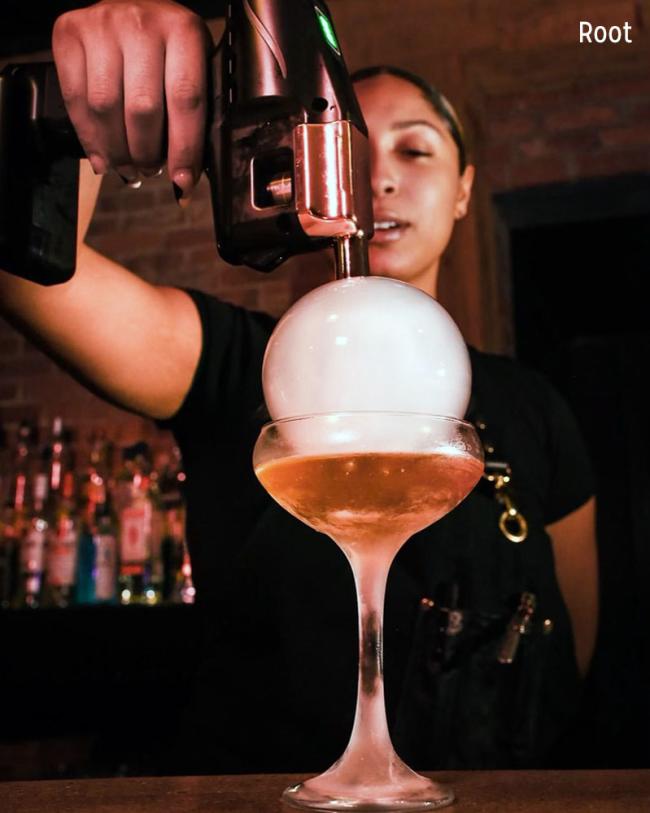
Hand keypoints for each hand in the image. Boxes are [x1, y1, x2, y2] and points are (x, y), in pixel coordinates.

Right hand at [52, 0, 212, 201]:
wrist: (131, 5)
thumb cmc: (167, 45)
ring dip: (117, 150)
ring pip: (106, 108)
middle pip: (142, 108)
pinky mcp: (69, 33)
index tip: (183, 180)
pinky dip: (88, 137)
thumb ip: (193, 109)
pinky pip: (76, 99)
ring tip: (127, 165)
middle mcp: (141, 23)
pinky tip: (101, 157)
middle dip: (147, 152)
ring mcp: (101, 25)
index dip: (184, 147)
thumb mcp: (194, 64)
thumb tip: (188, 171)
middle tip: (150, 169)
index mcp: (183, 30)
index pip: (184, 98)